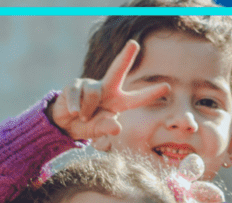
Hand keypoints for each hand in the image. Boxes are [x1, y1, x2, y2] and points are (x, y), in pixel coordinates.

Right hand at [48, 40, 170, 148]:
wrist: (64, 124)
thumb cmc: (87, 125)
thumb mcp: (97, 130)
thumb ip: (106, 129)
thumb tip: (116, 127)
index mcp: (118, 102)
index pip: (137, 98)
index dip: (151, 93)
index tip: (167, 87)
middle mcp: (107, 89)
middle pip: (118, 70)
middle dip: (125, 56)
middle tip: (134, 43)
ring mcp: (91, 84)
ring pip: (94, 92)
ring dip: (87, 109)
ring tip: (82, 117)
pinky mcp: (76, 84)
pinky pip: (77, 94)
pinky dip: (75, 106)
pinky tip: (73, 112)